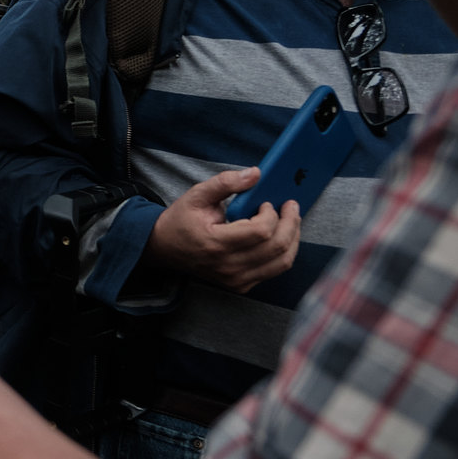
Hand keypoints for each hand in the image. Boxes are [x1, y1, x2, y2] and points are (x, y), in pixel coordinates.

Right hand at [145, 167, 300, 292]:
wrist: (164, 248)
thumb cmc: (182, 220)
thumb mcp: (197, 194)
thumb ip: (226, 182)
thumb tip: (256, 174)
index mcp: (216, 243)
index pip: (261, 232)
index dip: (271, 215)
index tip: (266, 203)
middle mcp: (228, 266)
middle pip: (277, 247)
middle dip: (291, 223)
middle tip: (290, 207)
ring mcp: (236, 279)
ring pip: (282, 262)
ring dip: (292, 238)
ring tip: (291, 221)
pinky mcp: (241, 284)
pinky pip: (274, 270)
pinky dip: (283, 253)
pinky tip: (279, 237)